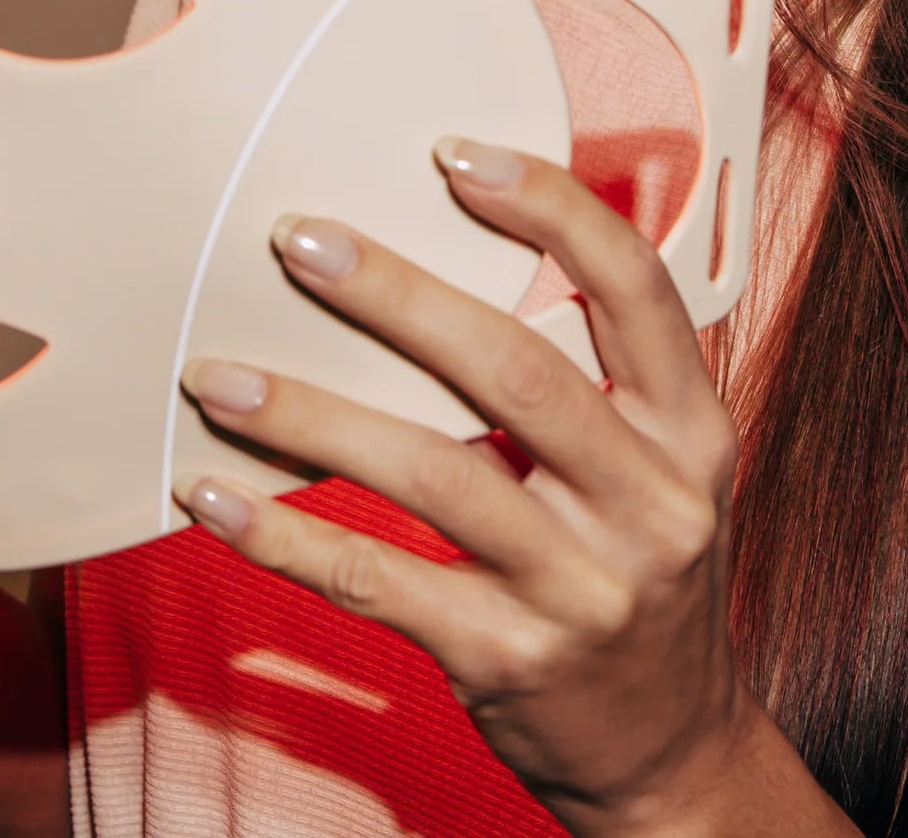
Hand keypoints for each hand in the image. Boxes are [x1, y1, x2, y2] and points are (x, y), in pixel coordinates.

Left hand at [172, 140, 851, 836]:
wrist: (669, 754)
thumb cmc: (638, 575)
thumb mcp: (662, 468)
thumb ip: (595, 373)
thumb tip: (464, 243)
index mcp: (692, 431)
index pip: (632, 288)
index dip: (548, 209)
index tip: (453, 153)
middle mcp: (651, 504)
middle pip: (512, 369)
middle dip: (395, 294)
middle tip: (296, 240)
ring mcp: (582, 589)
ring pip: (431, 473)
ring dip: (311, 415)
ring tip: (217, 375)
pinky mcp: (507, 658)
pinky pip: (377, 580)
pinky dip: (285, 536)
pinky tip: (215, 500)